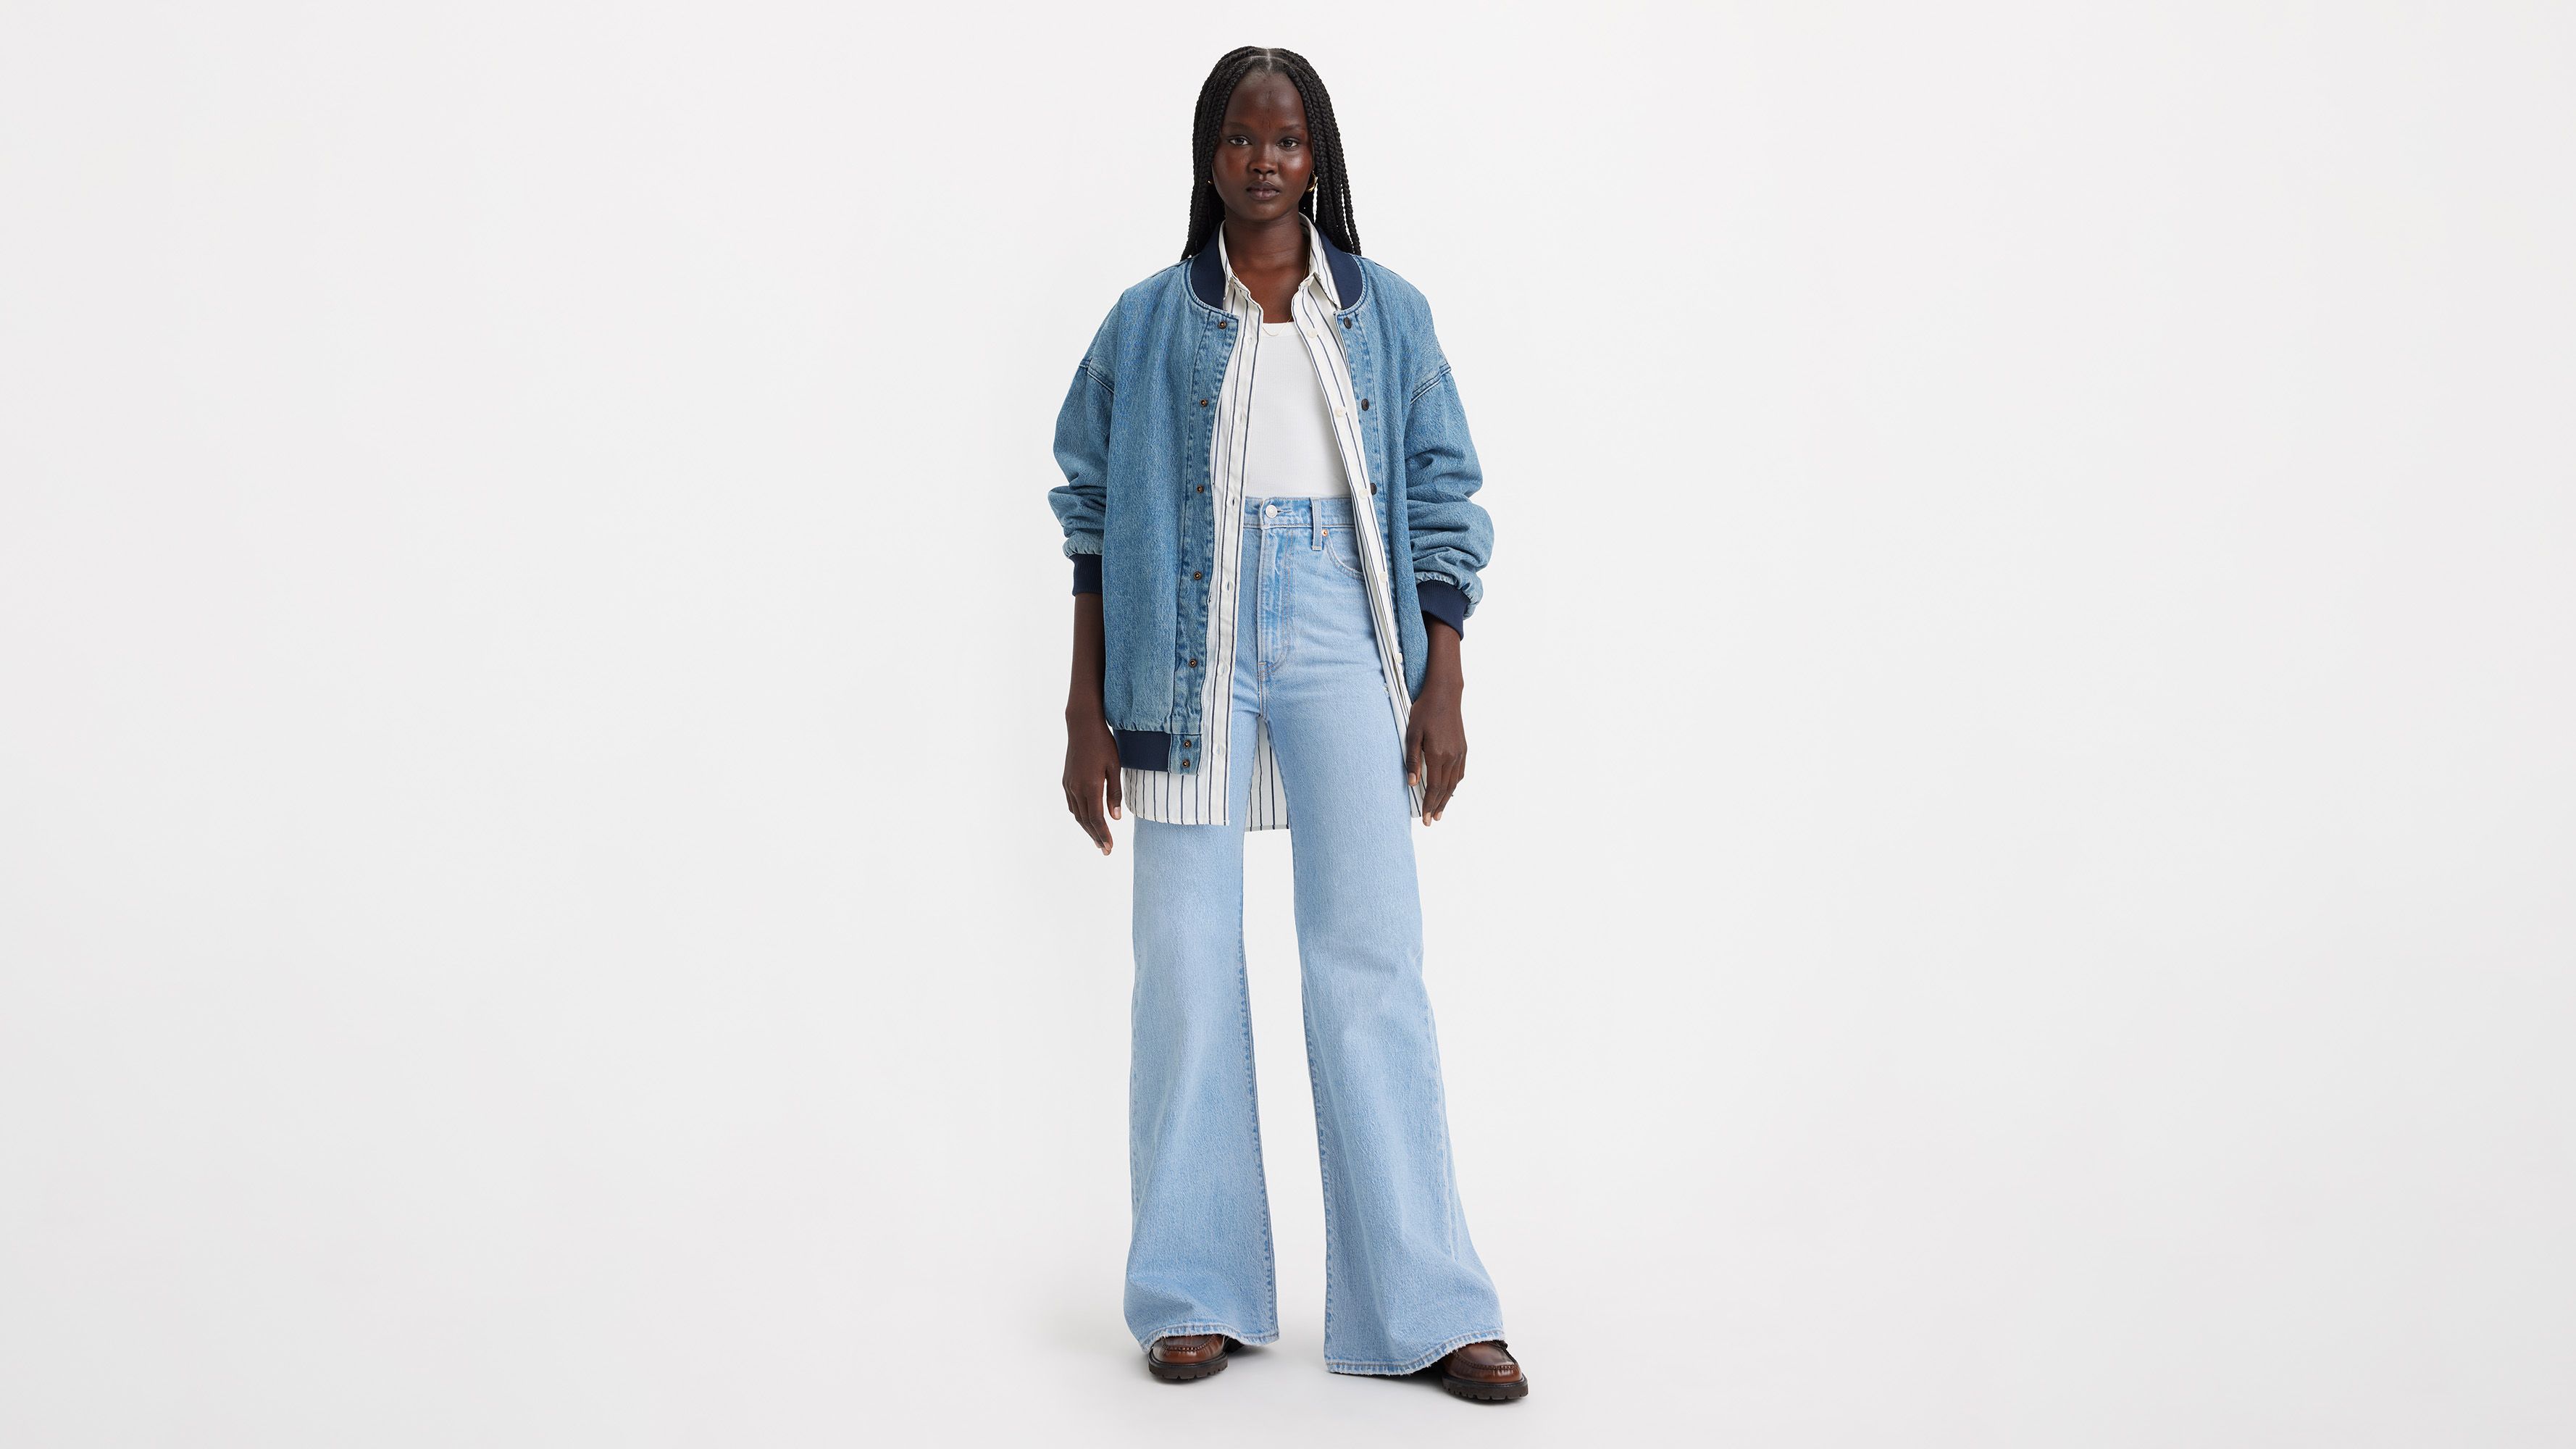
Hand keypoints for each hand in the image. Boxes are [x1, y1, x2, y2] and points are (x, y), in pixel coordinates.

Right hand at [1063, 714, 1122, 853]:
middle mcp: (1076, 789)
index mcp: (1091, 786)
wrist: (1082, 727)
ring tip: (1098, 840)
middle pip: (1086, 821)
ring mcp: (1069, 786)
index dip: (1104, 835)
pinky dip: (1080, 816)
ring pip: (1077, 814)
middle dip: (1096, 837)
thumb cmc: (1103, 744)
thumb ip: (1115, 793)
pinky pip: (1072, 805)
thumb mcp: (1115, 767)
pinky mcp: (1066, 781)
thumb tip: (1116, 817)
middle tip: (1105, 850)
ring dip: (1088, 829)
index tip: (1110, 848)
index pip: (1097, 819)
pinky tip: (1087, 821)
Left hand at [1405, 674, 1466, 822]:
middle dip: (1437, 806)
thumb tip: (1411, 783)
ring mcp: (1460, 753)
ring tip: (1441, 811)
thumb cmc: (1424, 711)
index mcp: (1438, 754)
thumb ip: (1412, 760)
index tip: (1426, 818)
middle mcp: (1452, 757)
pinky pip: (1460, 772)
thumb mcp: (1412, 734)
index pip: (1433, 787)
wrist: (1445, 694)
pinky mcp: (1463, 748)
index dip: (1429, 804)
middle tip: (1432, 821)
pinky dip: (1455, 785)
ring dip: (1447, 799)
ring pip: (1454, 783)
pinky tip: (1450, 790)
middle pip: (1445, 789)